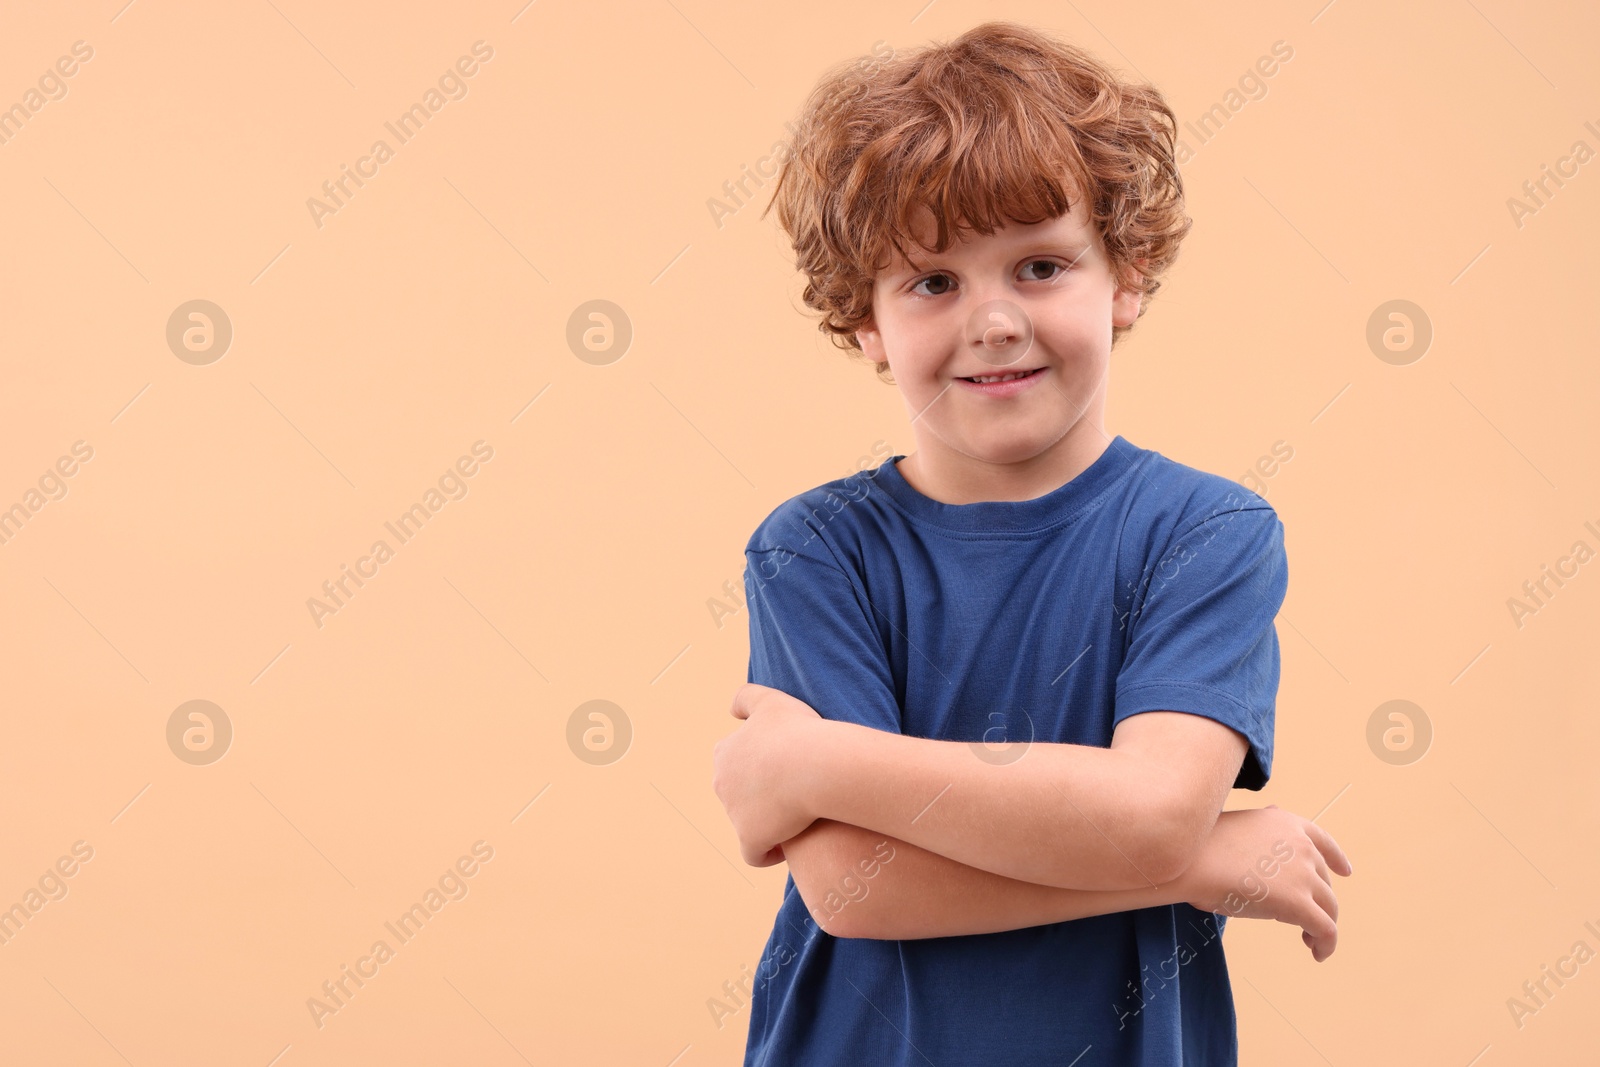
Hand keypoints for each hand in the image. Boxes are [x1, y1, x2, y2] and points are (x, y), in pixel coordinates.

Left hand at [711, 683, 824, 866]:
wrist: (816, 765)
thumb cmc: (798, 732)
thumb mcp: (771, 702)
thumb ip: (746, 698)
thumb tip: (732, 712)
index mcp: (724, 752)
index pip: (735, 765)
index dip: (758, 770)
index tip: (783, 772)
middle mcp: (721, 782)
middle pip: (739, 795)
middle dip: (760, 797)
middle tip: (794, 794)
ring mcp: (733, 813)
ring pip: (749, 824)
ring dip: (769, 823)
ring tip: (798, 820)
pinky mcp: (750, 838)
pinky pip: (755, 854)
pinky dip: (768, 853)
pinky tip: (788, 848)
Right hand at [1175, 805, 1352, 962]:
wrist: (1186, 861)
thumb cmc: (1199, 847)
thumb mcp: (1236, 827)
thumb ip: (1260, 831)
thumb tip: (1271, 818)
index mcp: (1285, 823)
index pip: (1323, 840)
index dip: (1336, 858)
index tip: (1345, 871)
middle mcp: (1301, 845)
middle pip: (1323, 881)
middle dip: (1318, 900)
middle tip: (1305, 922)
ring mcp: (1303, 874)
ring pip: (1329, 907)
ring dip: (1321, 925)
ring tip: (1308, 941)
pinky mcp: (1299, 903)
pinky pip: (1326, 929)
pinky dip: (1327, 944)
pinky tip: (1317, 954)